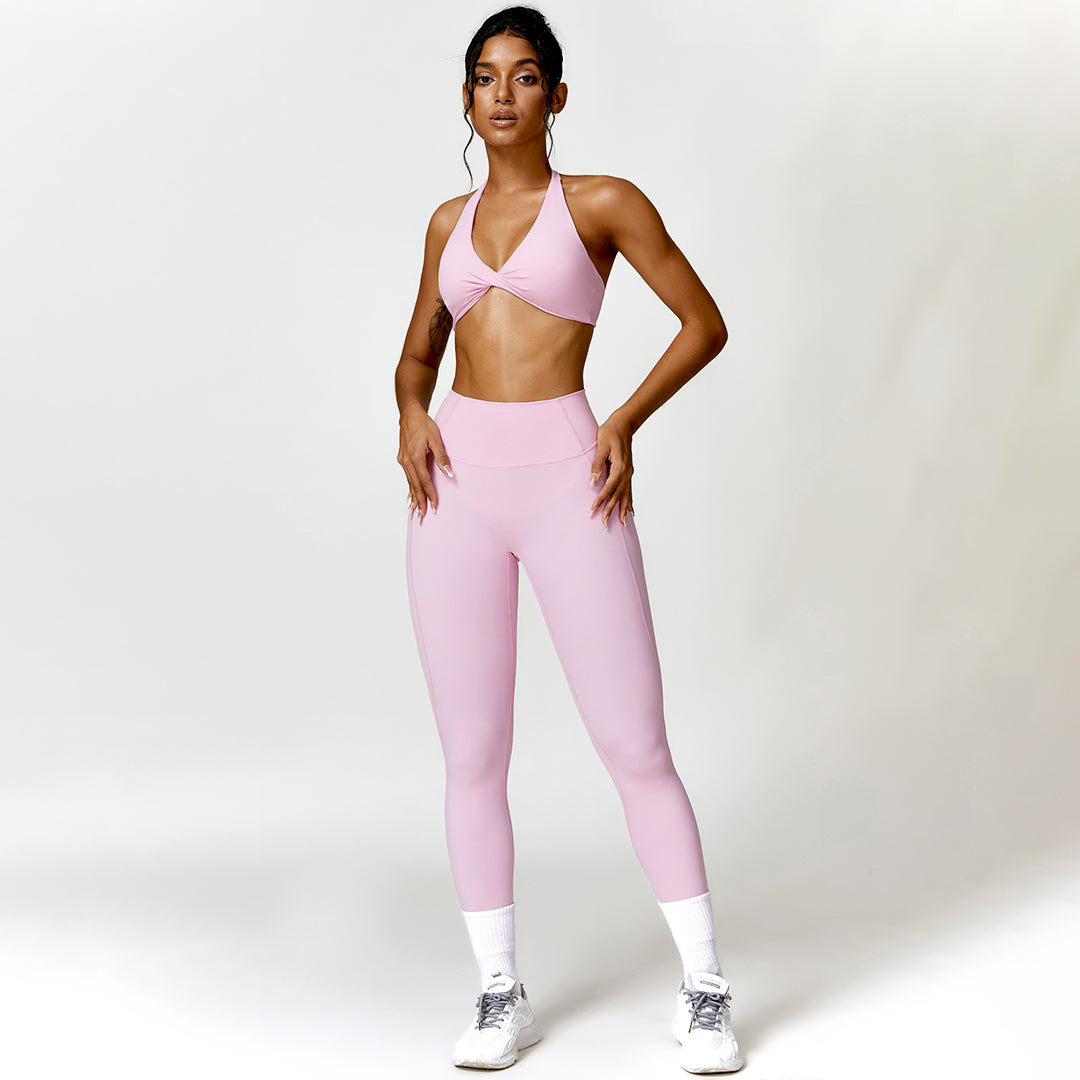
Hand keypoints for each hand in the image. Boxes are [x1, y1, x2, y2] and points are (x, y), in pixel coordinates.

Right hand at [398, 403, 452, 521]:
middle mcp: (406, 461)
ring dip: (413, 497)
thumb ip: (442, 458)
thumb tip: (449, 474)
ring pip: (409, 483)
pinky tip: (410, 497)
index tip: (434, 506)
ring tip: (416, 511)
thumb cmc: (424, 424)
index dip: (430, 495)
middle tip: (423, 516)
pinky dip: (409, 488)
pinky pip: (407, 477)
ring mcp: (403, 460)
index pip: (424, 481)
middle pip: (415, 486)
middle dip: (419, 502)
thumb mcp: (436, 439)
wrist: (409, 414)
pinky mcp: (402, 459)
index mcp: (415, 457)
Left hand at [588, 412, 634, 527]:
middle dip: (611, 510)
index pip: (608, 488)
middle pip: (618, 496)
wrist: (624, 424)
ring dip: (623, 510)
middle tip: (604, 524)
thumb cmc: (610, 432)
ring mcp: (629, 473)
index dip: (600, 500)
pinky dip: (630, 501)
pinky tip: (630, 511)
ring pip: (626, 495)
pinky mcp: (628, 471)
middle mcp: (626, 473)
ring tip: (623, 524)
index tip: (592, 510)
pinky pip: (630, 490)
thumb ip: (597, 465)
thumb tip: (592, 482)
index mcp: (619, 467)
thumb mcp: (601, 446)